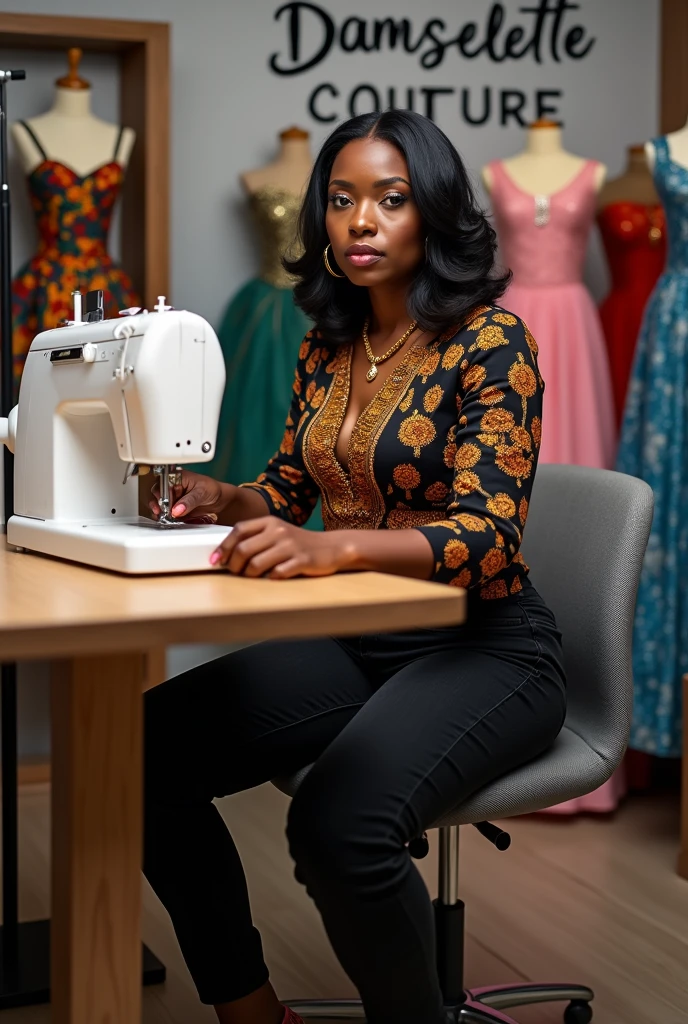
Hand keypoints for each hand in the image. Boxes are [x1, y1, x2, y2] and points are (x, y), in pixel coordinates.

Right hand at [149, 469, 233, 521]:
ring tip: (164, 517)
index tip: (162, 503)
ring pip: (160, 505)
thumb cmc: (212, 489)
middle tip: (161, 512)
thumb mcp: (201, 492)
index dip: (159, 493)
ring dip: (160, 512)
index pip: (162, 483)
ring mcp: (173, 498)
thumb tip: (177, 509)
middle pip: (157, 494)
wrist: (221, 500)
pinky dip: (165, 517)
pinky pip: (166, 513)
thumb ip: (189, 501)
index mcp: (177, 477)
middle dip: (157, 504)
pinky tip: (168, 520)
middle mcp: (173, 487)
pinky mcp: (175, 508)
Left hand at [211, 517, 353, 578]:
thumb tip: (226, 554)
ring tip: (252, 577)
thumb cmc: (298, 544)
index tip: (215, 559)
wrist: (332, 547)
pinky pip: (277, 574)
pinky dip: (271, 579)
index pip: (239, 530)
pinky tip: (273, 578)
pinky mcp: (302, 561)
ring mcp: (291, 546)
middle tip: (235, 572)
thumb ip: (255, 538)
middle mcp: (279, 531)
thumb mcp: (277, 533)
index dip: (223, 546)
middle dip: (234, 565)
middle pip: (243, 549)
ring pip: (256, 564)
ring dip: (249, 575)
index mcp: (269, 521)